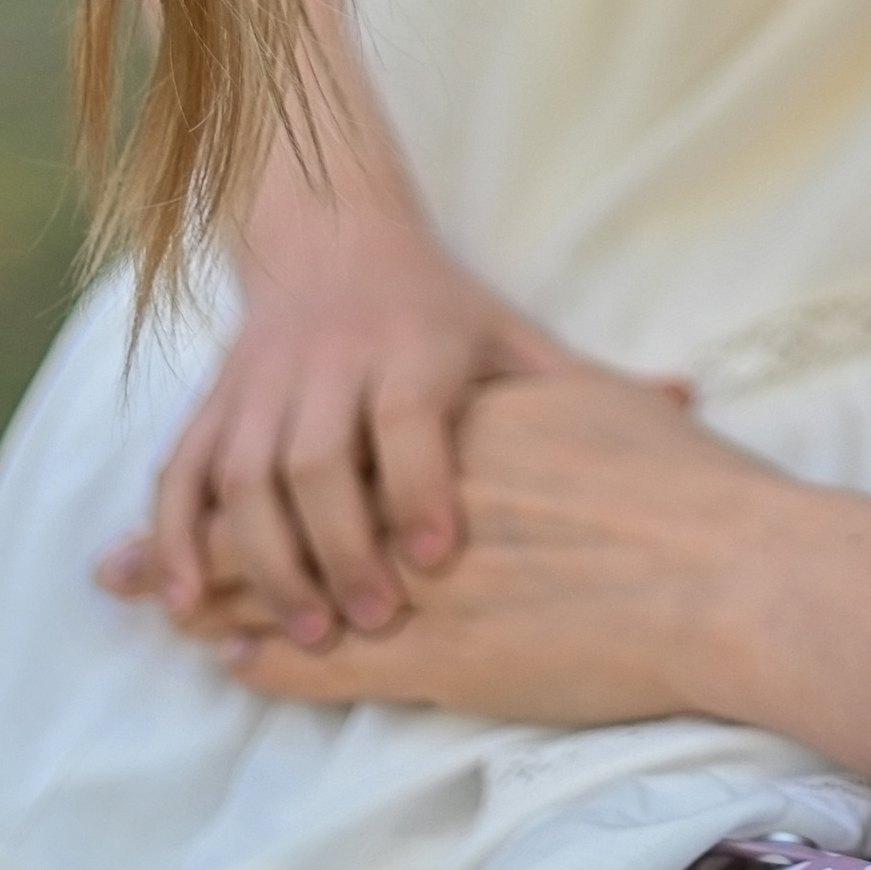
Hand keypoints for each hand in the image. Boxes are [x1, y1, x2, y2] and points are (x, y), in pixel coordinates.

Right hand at [101, 200, 575, 644]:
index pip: (407, 418)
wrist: (333, 237)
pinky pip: (183, 474)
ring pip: (244, 476)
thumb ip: (590, 382)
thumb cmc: (440, 309)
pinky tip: (190, 602)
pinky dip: (179, 539)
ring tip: (302, 632)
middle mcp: (331, 362)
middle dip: (338, 546)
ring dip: (263, 558)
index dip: (417, 489)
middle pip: (316, 459)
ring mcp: (264, 385)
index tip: (436, 561)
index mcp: (414, 345)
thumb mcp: (513, 338)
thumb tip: (691, 397)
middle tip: (369, 622)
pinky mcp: (216, 404)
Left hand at [182, 368, 762, 725]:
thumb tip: (653, 393)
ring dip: (224, 596)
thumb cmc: (693, 496)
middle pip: (295, 505)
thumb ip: (613, 404)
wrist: (724, 572)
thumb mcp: (629, 422)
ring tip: (169, 607)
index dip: (293, 455)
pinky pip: (323, 664)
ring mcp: (422, 583)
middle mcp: (421, 499)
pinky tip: (236, 660)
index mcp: (466, 431)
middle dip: (216, 528)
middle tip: (134, 555)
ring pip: (292, 585)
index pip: (353, 443)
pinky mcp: (435, 656)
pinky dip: (272, 662)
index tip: (252, 457)